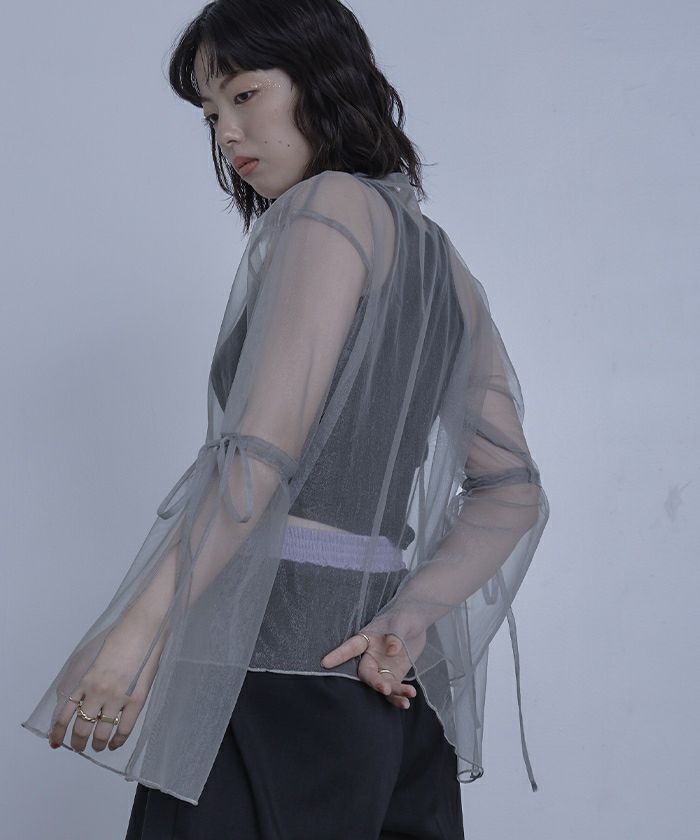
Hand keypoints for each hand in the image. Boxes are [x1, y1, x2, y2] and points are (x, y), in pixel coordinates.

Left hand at [48, 615, 167, 753]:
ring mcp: (118, 697)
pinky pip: (125, 728)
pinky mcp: (137, 699)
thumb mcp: (89, 656)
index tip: (55, 742)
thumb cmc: (117, 638)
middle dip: (78, 742)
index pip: (64, 715)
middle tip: (79, 747)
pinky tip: (114, 744)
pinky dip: (118, 741)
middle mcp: (98, 692)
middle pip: (82, 727)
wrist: (142, 628)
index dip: (58, 732)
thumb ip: (79, 679)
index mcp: (84, 680)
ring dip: (97, 744)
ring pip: (102, 732)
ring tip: (98, 747)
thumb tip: (72, 701)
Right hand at [320, 629, 424, 709]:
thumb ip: (396, 636)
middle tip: (385, 689)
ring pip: (381, 684)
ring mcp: (381, 667)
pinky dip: (399, 697)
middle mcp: (371, 656)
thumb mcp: (401, 622)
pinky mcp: (394, 676)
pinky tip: (406, 702)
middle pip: (366, 672)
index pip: (350, 647)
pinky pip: (393, 690)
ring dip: (392, 692)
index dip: (338, 655)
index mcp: (367, 639)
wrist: (417, 621)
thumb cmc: (405, 617)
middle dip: (374, 682)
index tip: (324, 663)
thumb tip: (392, 650)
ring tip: (408, 693)